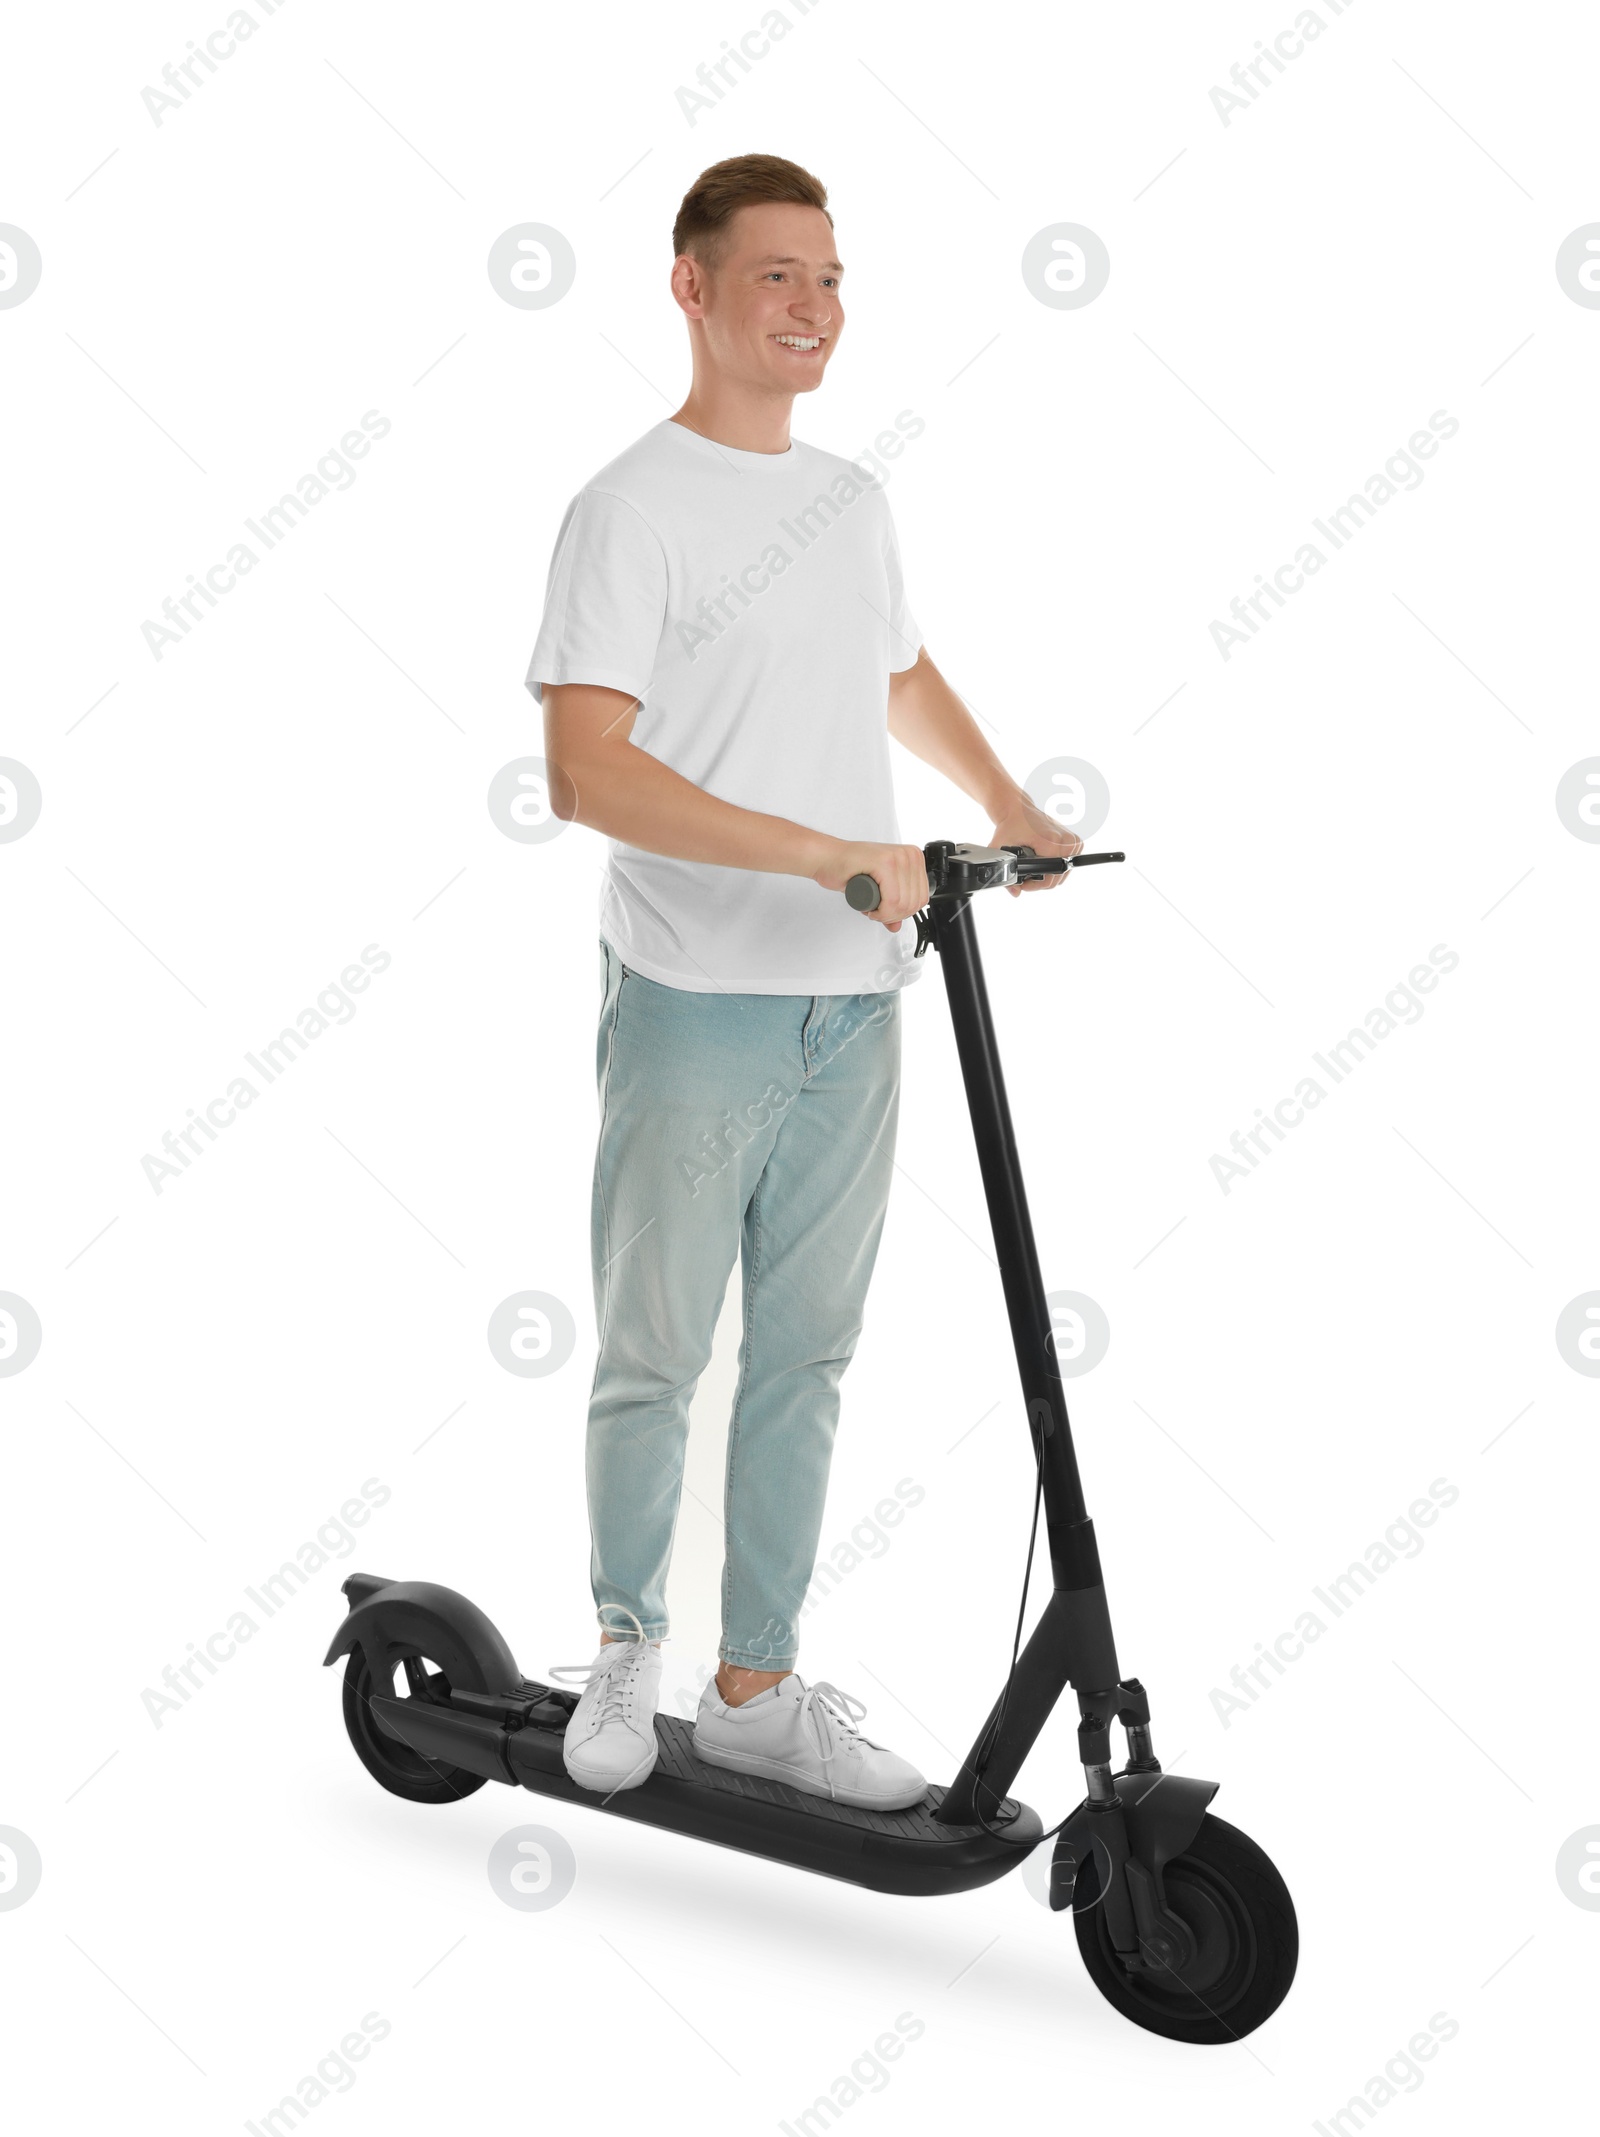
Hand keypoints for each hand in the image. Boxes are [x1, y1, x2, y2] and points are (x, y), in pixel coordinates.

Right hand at [814, 841, 928, 930]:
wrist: (827, 859)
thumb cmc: (848, 868)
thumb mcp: (878, 889)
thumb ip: (890, 906)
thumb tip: (897, 925)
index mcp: (913, 858)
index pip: (922, 897)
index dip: (904, 913)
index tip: (887, 913)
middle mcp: (908, 855)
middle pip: (914, 902)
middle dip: (894, 916)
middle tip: (878, 913)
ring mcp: (898, 856)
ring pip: (903, 903)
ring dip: (886, 915)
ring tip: (873, 909)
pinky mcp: (885, 862)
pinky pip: (892, 900)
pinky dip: (881, 912)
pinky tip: (871, 908)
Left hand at [988, 795, 1082, 894]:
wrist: (1018, 810)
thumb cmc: (1010, 826)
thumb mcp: (1000, 849)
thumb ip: (1005, 872)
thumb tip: (1015, 893)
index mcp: (1051, 841)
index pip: (1051, 878)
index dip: (1035, 885)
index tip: (1024, 880)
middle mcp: (1065, 840)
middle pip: (1058, 878)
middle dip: (1041, 881)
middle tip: (1026, 874)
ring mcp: (1072, 840)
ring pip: (1063, 873)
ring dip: (1049, 875)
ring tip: (1033, 866)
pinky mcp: (1075, 841)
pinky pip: (1068, 864)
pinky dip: (1056, 866)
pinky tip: (1043, 859)